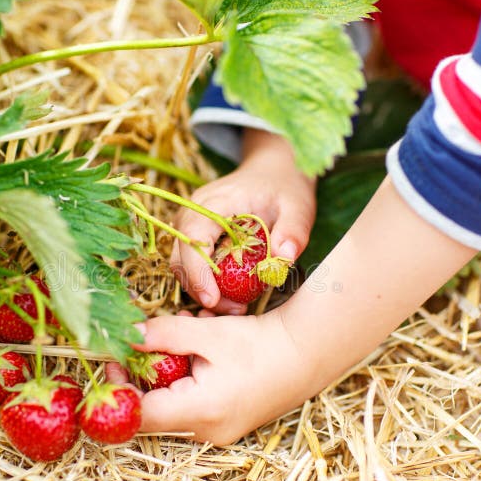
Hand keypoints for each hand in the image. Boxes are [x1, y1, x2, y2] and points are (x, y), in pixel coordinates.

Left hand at [106, 309, 324, 445]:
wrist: (309, 352)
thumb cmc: (260, 343)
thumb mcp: (206, 333)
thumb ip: (162, 335)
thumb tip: (126, 336)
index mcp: (199, 413)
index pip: (138, 415)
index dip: (118, 388)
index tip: (114, 358)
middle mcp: (205, 432)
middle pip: (153, 410)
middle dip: (146, 371)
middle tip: (150, 338)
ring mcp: (216, 432)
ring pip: (172, 403)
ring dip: (168, 368)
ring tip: (185, 331)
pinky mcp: (225, 423)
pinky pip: (191, 403)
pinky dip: (186, 376)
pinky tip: (201, 346)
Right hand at [172, 129, 315, 313]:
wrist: (274, 170)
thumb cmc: (285, 186)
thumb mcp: (298, 206)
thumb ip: (294, 231)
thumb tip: (284, 257)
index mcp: (214, 201)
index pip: (192, 238)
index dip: (198, 272)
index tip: (213, 300)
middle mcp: (193, 212)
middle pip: (181, 257)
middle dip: (200, 289)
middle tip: (234, 310)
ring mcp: (191, 223)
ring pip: (182, 264)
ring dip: (202, 289)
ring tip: (236, 306)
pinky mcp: (196, 233)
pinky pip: (192, 262)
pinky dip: (206, 282)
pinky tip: (231, 295)